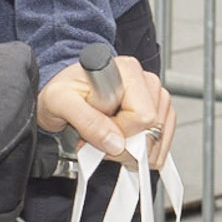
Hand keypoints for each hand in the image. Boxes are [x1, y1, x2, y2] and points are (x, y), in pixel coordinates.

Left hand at [38, 53, 175, 164]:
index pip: (143, 116)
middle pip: (154, 129)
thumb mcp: (61, 102)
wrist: (63, 92)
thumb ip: (87, 121)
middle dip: (126, 144)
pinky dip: (139, 150)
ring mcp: (154, 96)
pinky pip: (161, 141)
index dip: (120, 133)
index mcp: (127, 71)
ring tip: (107, 136)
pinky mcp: (157, 111)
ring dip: (132, 149)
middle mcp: (145, 81)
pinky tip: (120, 141)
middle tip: (100, 137)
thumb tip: (115, 143)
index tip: (99, 133)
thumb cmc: (63, 90)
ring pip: (159, 138)